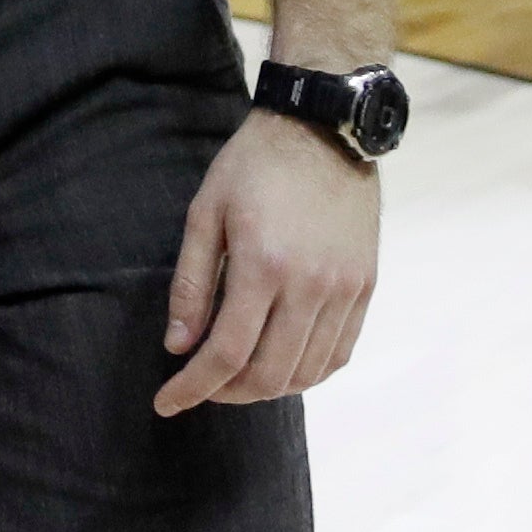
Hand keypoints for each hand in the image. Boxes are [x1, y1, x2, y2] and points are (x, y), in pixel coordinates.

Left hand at [158, 108, 380, 416]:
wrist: (322, 129)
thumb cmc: (253, 166)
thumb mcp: (205, 214)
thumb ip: (192, 285)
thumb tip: (178, 347)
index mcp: (264, 266)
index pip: (225, 353)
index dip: (192, 388)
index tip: (165, 402)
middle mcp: (311, 286)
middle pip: (269, 375)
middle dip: (227, 393)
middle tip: (200, 387)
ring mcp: (345, 289)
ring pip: (307, 372)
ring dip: (267, 388)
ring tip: (235, 377)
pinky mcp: (365, 287)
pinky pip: (339, 353)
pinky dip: (307, 372)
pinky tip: (281, 364)